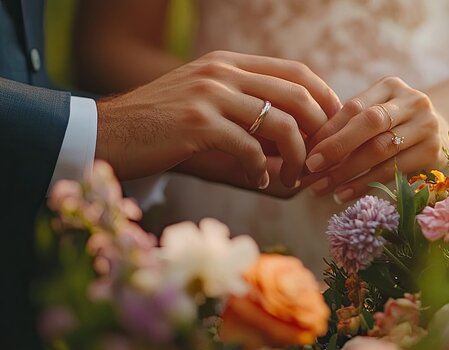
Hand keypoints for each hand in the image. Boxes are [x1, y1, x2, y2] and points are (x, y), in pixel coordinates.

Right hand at [96, 51, 340, 188]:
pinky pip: (250, 149)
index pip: (296, 71)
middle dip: (319, 131)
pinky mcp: (197, 123)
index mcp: (229, 63)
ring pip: (280, 124)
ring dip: (296, 157)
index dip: (324, 98)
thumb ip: (246, 109)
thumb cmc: (161, 124)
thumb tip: (293, 139)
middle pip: (297, 95)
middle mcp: (223, 72)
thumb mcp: (206, 103)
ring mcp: (210, 95)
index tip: (334, 127)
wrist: (108, 132)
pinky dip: (261, 170)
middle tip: (320, 159)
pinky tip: (257, 181)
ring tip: (292, 178)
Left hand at [304, 76, 448, 202]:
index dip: (328, 130)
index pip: (354, 107)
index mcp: (391, 86)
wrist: (442, 133)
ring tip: (321, 187)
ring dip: (347, 171)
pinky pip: (393, 171)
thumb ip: (346, 124)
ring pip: (381, 149)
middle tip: (310, 168)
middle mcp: (413, 102)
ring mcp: (427, 127)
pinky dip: (365, 184)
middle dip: (337, 147)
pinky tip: (343, 194)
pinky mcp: (433, 153)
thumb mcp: (375, 115)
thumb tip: (303, 147)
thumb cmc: (394, 126)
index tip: (306, 151)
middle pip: (371, 123)